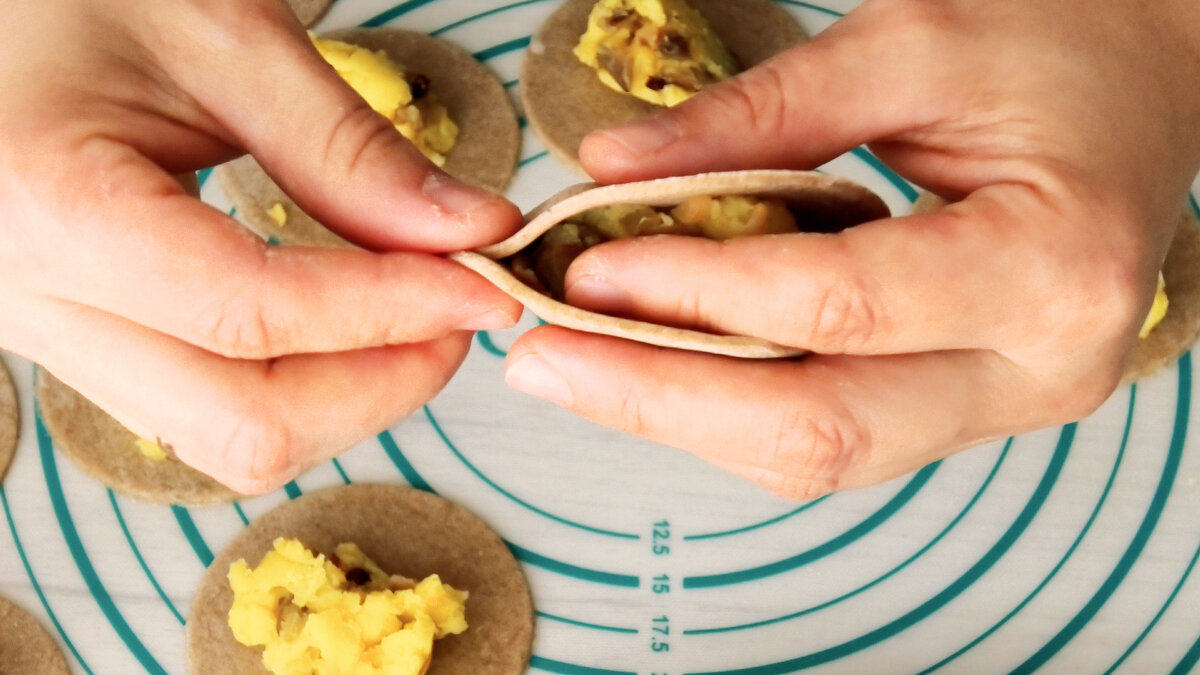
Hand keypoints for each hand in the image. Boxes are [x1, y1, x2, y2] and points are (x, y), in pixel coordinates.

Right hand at [0, 0, 522, 492]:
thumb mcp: (224, 38)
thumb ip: (348, 150)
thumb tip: (469, 234)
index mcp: (51, 208)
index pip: (256, 316)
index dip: (395, 311)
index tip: (485, 288)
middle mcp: (32, 302)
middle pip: (245, 425)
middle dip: (381, 383)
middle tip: (459, 312)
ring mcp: (52, 333)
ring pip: (229, 438)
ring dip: (348, 394)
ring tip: (416, 311)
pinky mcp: (84, 337)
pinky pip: (208, 406)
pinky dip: (303, 380)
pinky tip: (352, 317)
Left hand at [504, 0, 1199, 498]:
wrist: (1142, 83)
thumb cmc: (1053, 44)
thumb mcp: (907, 46)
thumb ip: (758, 115)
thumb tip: (611, 173)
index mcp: (1052, 264)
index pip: (839, 306)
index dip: (695, 292)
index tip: (581, 271)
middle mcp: (1042, 366)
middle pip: (822, 429)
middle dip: (661, 400)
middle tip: (542, 362)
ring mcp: (1007, 403)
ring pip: (818, 454)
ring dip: (682, 417)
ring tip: (575, 369)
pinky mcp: (967, 407)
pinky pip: (831, 433)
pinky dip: (730, 409)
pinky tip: (654, 370)